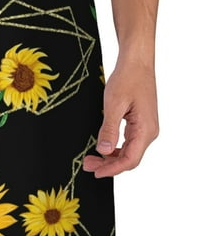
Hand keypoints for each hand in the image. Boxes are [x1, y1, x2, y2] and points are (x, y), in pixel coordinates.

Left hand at [83, 60, 158, 177]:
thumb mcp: (113, 104)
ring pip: (128, 151)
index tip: (96, 173)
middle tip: (87, 165)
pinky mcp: (140, 123)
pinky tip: (102, 147)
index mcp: (145, 129)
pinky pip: (128, 142)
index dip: (113, 169)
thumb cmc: (128, 79)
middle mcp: (149, 132)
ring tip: (91, 158)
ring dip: (110, 157)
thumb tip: (103, 150)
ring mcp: (145, 128)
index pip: (130, 159)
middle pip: (129, 158)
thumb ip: (109, 129)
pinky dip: (114, 148)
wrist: (137, 62)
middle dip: (108, 165)